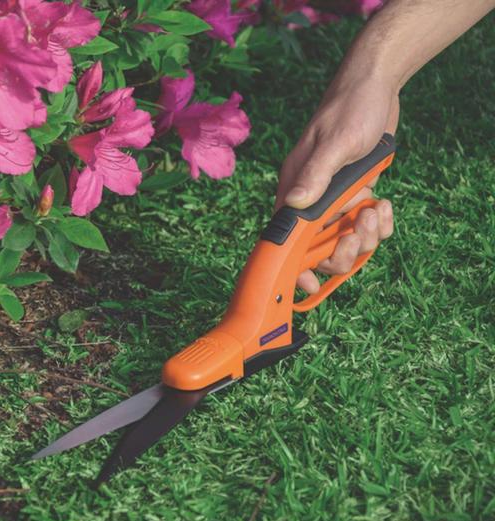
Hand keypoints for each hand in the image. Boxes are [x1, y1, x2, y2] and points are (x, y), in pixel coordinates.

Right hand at [275, 74, 398, 293]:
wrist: (376, 85)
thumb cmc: (350, 108)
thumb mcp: (335, 143)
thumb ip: (315, 175)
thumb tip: (292, 205)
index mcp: (295, 188)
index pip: (286, 237)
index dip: (295, 265)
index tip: (309, 285)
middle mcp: (310, 197)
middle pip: (319, 247)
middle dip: (343, 249)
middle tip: (361, 231)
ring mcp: (334, 197)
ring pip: (345, 239)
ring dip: (366, 235)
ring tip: (378, 208)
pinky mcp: (354, 193)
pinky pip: (364, 225)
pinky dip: (379, 223)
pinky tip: (385, 203)